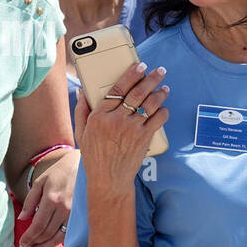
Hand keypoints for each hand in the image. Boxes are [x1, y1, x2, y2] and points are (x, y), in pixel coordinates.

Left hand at [17, 150, 79, 246]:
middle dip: (35, 242)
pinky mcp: (81, 217)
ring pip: (58, 237)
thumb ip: (30, 201)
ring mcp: (74, 214)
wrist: (83, 166)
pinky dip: (58, 241)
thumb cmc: (59, 173)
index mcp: (52, 199)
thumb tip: (22, 219)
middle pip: (47, 233)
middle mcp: (64, 209)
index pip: (38, 225)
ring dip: (45, 246)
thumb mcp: (40, 182)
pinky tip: (50, 243)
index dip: (29, 237)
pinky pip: (69, 234)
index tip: (22, 243)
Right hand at [76, 63, 168, 193]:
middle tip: (159, 71)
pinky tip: (163, 107)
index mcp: (100, 116)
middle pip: (138, 92)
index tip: (139, 66)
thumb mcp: (82, 132)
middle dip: (151, 78)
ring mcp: (132, 129)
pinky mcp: (144, 139)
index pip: (118, 88)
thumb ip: (81, 110)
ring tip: (164, 87)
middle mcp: (117, 120)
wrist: (108, 180)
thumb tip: (82, 91)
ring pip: (150, 104)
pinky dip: (162, 111)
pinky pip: (158, 119)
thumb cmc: (94, 156)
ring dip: (160, 93)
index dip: (131, 75)